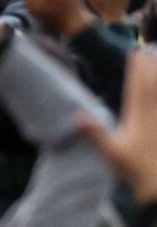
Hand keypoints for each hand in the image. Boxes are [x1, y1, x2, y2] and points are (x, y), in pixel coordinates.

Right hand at [78, 49, 156, 204]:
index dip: (137, 70)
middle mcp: (154, 117)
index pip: (137, 89)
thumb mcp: (112, 155)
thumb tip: (78, 116)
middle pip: (153, 88)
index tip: (136, 53)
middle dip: (150, 69)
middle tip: (148, 53)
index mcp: (138, 119)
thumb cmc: (138, 173)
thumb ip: (96, 134)